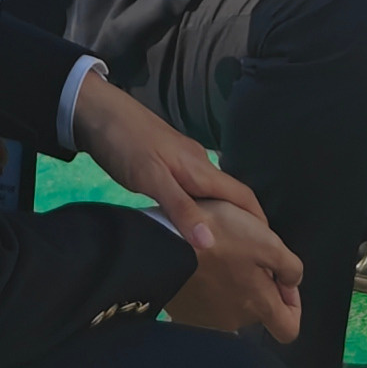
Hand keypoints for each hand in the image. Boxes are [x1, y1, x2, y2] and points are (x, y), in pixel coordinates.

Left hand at [72, 77, 266, 252]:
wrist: (96, 113)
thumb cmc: (125, 142)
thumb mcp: (151, 178)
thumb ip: (181, 209)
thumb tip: (212, 241)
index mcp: (201, 169)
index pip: (244, 196)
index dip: (260, 221)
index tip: (270, 247)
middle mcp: (198, 165)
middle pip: (231, 197)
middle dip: (243, 223)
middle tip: (246, 255)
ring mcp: (182, 163)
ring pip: (211, 195)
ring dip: (220, 217)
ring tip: (221, 245)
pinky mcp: (166, 165)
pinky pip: (193, 191)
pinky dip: (199, 209)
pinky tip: (188, 223)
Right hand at [162, 198, 304, 347]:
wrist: (162, 242)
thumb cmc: (219, 239)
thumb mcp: (267, 242)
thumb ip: (290, 267)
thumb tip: (292, 282)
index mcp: (259, 306)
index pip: (288, 329)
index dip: (294, 307)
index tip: (284, 283)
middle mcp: (234, 320)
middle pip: (257, 310)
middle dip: (258, 284)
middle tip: (247, 251)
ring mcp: (205, 319)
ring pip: (230, 303)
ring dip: (231, 283)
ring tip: (221, 252)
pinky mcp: (182, 310)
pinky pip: (204, 300)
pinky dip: (207, 284)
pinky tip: (200, 262)